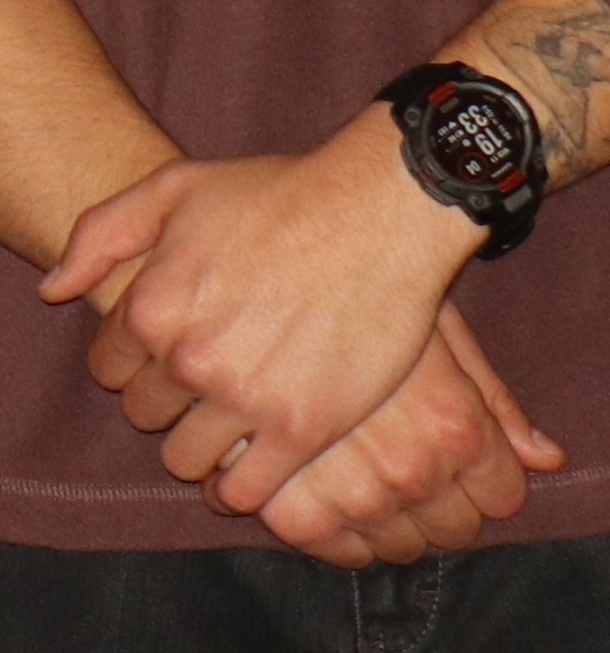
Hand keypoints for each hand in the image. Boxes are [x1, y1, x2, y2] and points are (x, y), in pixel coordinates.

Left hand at [44, 112, 483, 514]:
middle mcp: (187, 360)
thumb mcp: (171, 189)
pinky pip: (249, 491)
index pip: (106, 368)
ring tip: (225, 429)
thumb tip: (51, 291)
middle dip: (165, 403)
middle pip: (145, 415)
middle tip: (200, 389)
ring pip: (188, 461)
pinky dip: (242, 489)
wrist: (374, 216)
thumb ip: (99, 236)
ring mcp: (245, 399)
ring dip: (200, 449)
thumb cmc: (273, 196)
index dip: (130, 363)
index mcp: (149, 307)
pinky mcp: (302, 431)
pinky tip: (253, 468)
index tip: (160, 357)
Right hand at [260, 305, 563, 569]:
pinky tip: (313, 493)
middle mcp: (411, 468)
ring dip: (377, 519)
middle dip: (432, 503)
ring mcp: (350, 490)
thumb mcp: (440, 328)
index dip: (480, 479)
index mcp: (456, 426)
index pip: (501, 497)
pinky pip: (325, 546)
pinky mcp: (289, 505)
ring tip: (351, 477)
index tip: (452, 460)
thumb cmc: (358, 284)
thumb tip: (545, 457)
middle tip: (397, 466)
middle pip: (450, 529)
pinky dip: (323, 530)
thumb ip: (492, 397)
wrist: (264, 262)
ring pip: (390, 545)